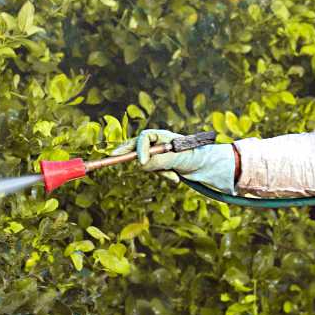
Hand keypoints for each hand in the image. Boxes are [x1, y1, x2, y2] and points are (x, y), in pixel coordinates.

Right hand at [111, 129, 236, 192]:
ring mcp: (155, 153)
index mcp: (161, 135)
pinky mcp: (157, 164)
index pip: (144, 138)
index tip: (142, 162)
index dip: (140, 149)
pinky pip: (153, 171)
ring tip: (174, 176)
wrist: (202, 165)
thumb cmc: (191, 155)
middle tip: (112, 156)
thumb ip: (159, 159)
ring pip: (146, 163)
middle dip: (127, 152)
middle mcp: (156, 142)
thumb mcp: (176, 158)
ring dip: (158, 171)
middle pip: (136, 146)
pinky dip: (162, 175)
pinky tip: (175, 178)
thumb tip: (141, 164)